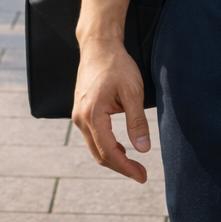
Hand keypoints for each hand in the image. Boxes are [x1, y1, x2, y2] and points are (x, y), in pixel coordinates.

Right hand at [71, 38, 151, 182]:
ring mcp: (77, 114)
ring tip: (134, 164)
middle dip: (120, 167)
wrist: (98, 46)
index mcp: (92, 114)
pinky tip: (121, 148)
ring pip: (94, 147)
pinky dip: (106, 146)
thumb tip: (143, 149)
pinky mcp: (80, 111)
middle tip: (141, 174)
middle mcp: (80, 117)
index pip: (108, 151)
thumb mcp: (133, 92)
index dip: (126, 167)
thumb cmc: (117, 65)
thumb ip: (137, 122)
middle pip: (99, 154)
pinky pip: (92, 137)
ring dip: (113, 158)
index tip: (142, 175)